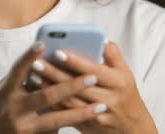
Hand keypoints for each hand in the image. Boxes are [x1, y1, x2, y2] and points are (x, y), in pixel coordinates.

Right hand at [0, 41, 106, 133]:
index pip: (18, 70)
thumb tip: (48, 63)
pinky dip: (69, 124)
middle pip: (46, 96)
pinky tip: (87, 120)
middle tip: (92, 77)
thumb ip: (22, 81)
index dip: (29, 56)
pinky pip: (53, 132)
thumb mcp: (4, 92)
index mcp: (6, 92)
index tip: (42, 43)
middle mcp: (14, 109)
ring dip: (80, 113)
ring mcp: (22, 127)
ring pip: (56, 119)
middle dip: (71, 86)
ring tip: (100, 106)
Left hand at [29, 42, 157, 133]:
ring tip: (32, 76)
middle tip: (36, 62)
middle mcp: (108, 99)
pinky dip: (51, 104)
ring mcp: (97, 115)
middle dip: (55, 74)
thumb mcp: (126, 74)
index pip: (93, 70)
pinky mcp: (87, 126)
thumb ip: (114, 56)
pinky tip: (38, 94)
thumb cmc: (126, 95)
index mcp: (118, 82)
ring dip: (49, 89)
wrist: (132, 128)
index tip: (58, 52)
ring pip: (68, 101)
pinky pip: (66, 115)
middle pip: (77, 86)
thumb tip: (102, 40)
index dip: (75, 61)